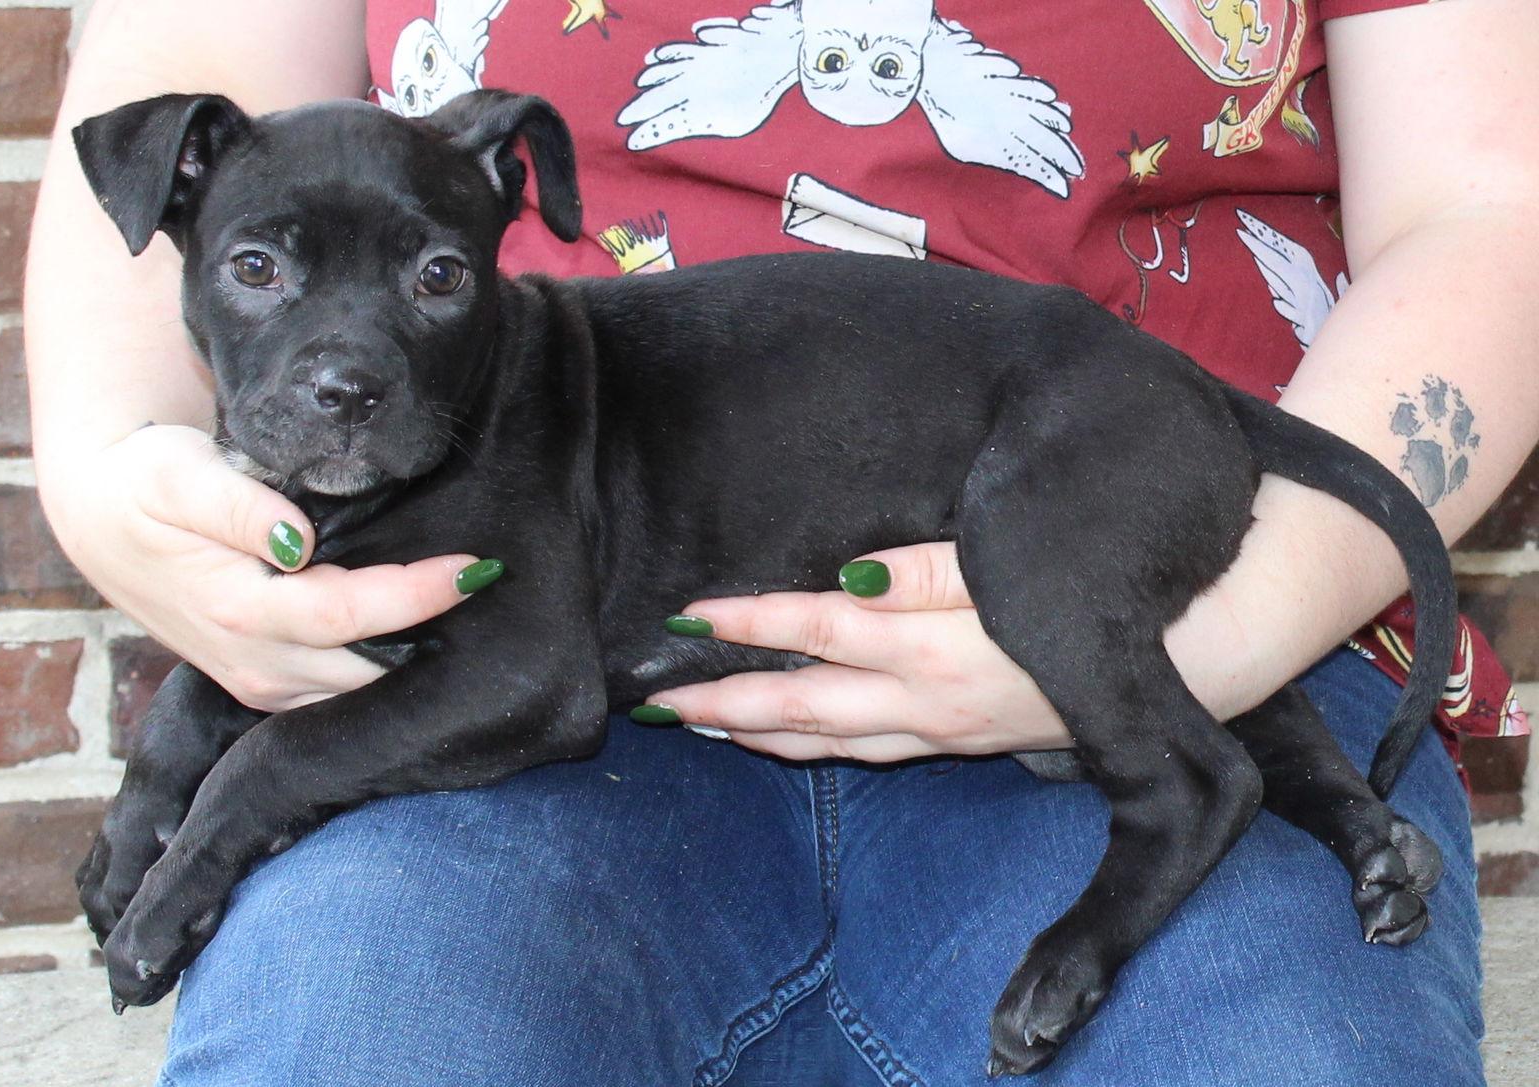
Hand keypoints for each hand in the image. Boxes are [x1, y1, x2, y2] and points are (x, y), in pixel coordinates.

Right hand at [43, 425, 483, 710]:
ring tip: (470, 611)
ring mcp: (260, 684)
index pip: (349, 613)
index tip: (474, 566)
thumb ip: (239, 508)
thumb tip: (299, 541)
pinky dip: (381, 672)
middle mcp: (255, 663)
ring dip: (412, 661)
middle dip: (432, 637)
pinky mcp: (265, 685)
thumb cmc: (144, 484)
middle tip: (493, 590)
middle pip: (367, 667)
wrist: (103, 521)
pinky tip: (421, 637)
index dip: (417, 594)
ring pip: (357, 693)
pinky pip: (338, 695)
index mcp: (239, 610)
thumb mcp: (178, 474)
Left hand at [643, 543, 1072, 760]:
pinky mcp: (959, 743)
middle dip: (726, 701)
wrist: (1184, 660)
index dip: (752, 623)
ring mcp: (942, 730)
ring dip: (759, 732)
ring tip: (698, 722)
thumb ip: (926, 571)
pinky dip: (812, 748)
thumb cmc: (1095, 592)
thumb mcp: (1012, 568)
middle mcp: (930, 699)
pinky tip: (781, 738)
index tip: (691, 615)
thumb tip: (846, 577)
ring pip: (830, 739)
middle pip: (806, 703)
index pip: (822, 629)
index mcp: (938, 645)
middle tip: (658, 700)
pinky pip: (867, 753)